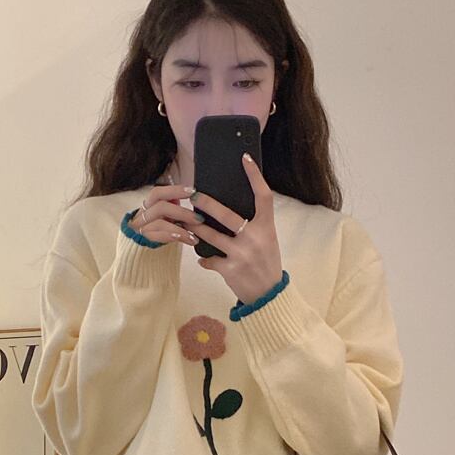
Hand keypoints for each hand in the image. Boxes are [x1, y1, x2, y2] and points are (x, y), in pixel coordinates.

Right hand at [130, 184, 201, 245]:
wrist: (154, 234)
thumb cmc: (166, 218)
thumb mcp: (171, 206)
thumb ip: (176, 200)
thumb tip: (194, 195)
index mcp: (150, 201)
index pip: (158, 192)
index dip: (175, 191)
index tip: (192, 192)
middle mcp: (143, 212)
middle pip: (161, 208)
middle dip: (182, 213)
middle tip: (199, 219)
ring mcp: (143, 225)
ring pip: (160, 224)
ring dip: (180, 230)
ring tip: (194, 236)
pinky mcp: (147, 237)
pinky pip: (161, 237)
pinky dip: (175, 237)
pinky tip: (188, 240)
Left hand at [191, 154, 282, 304]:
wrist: (269, 295)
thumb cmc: (266, 264)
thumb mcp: (267, 241)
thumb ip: (254, 225)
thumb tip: (230, 209)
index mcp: (267, 227)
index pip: (263, 196)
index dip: (254, 176)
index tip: (244, 158)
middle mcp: (255, 238)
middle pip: (227, 214)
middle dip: (207, 203)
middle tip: (194, 194)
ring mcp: (242, 254)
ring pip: (210, 236)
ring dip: (196, 229)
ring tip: (186, 222)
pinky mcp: (230, 269)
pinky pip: (209, 259)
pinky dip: (204, 259)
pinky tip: (202, 258)